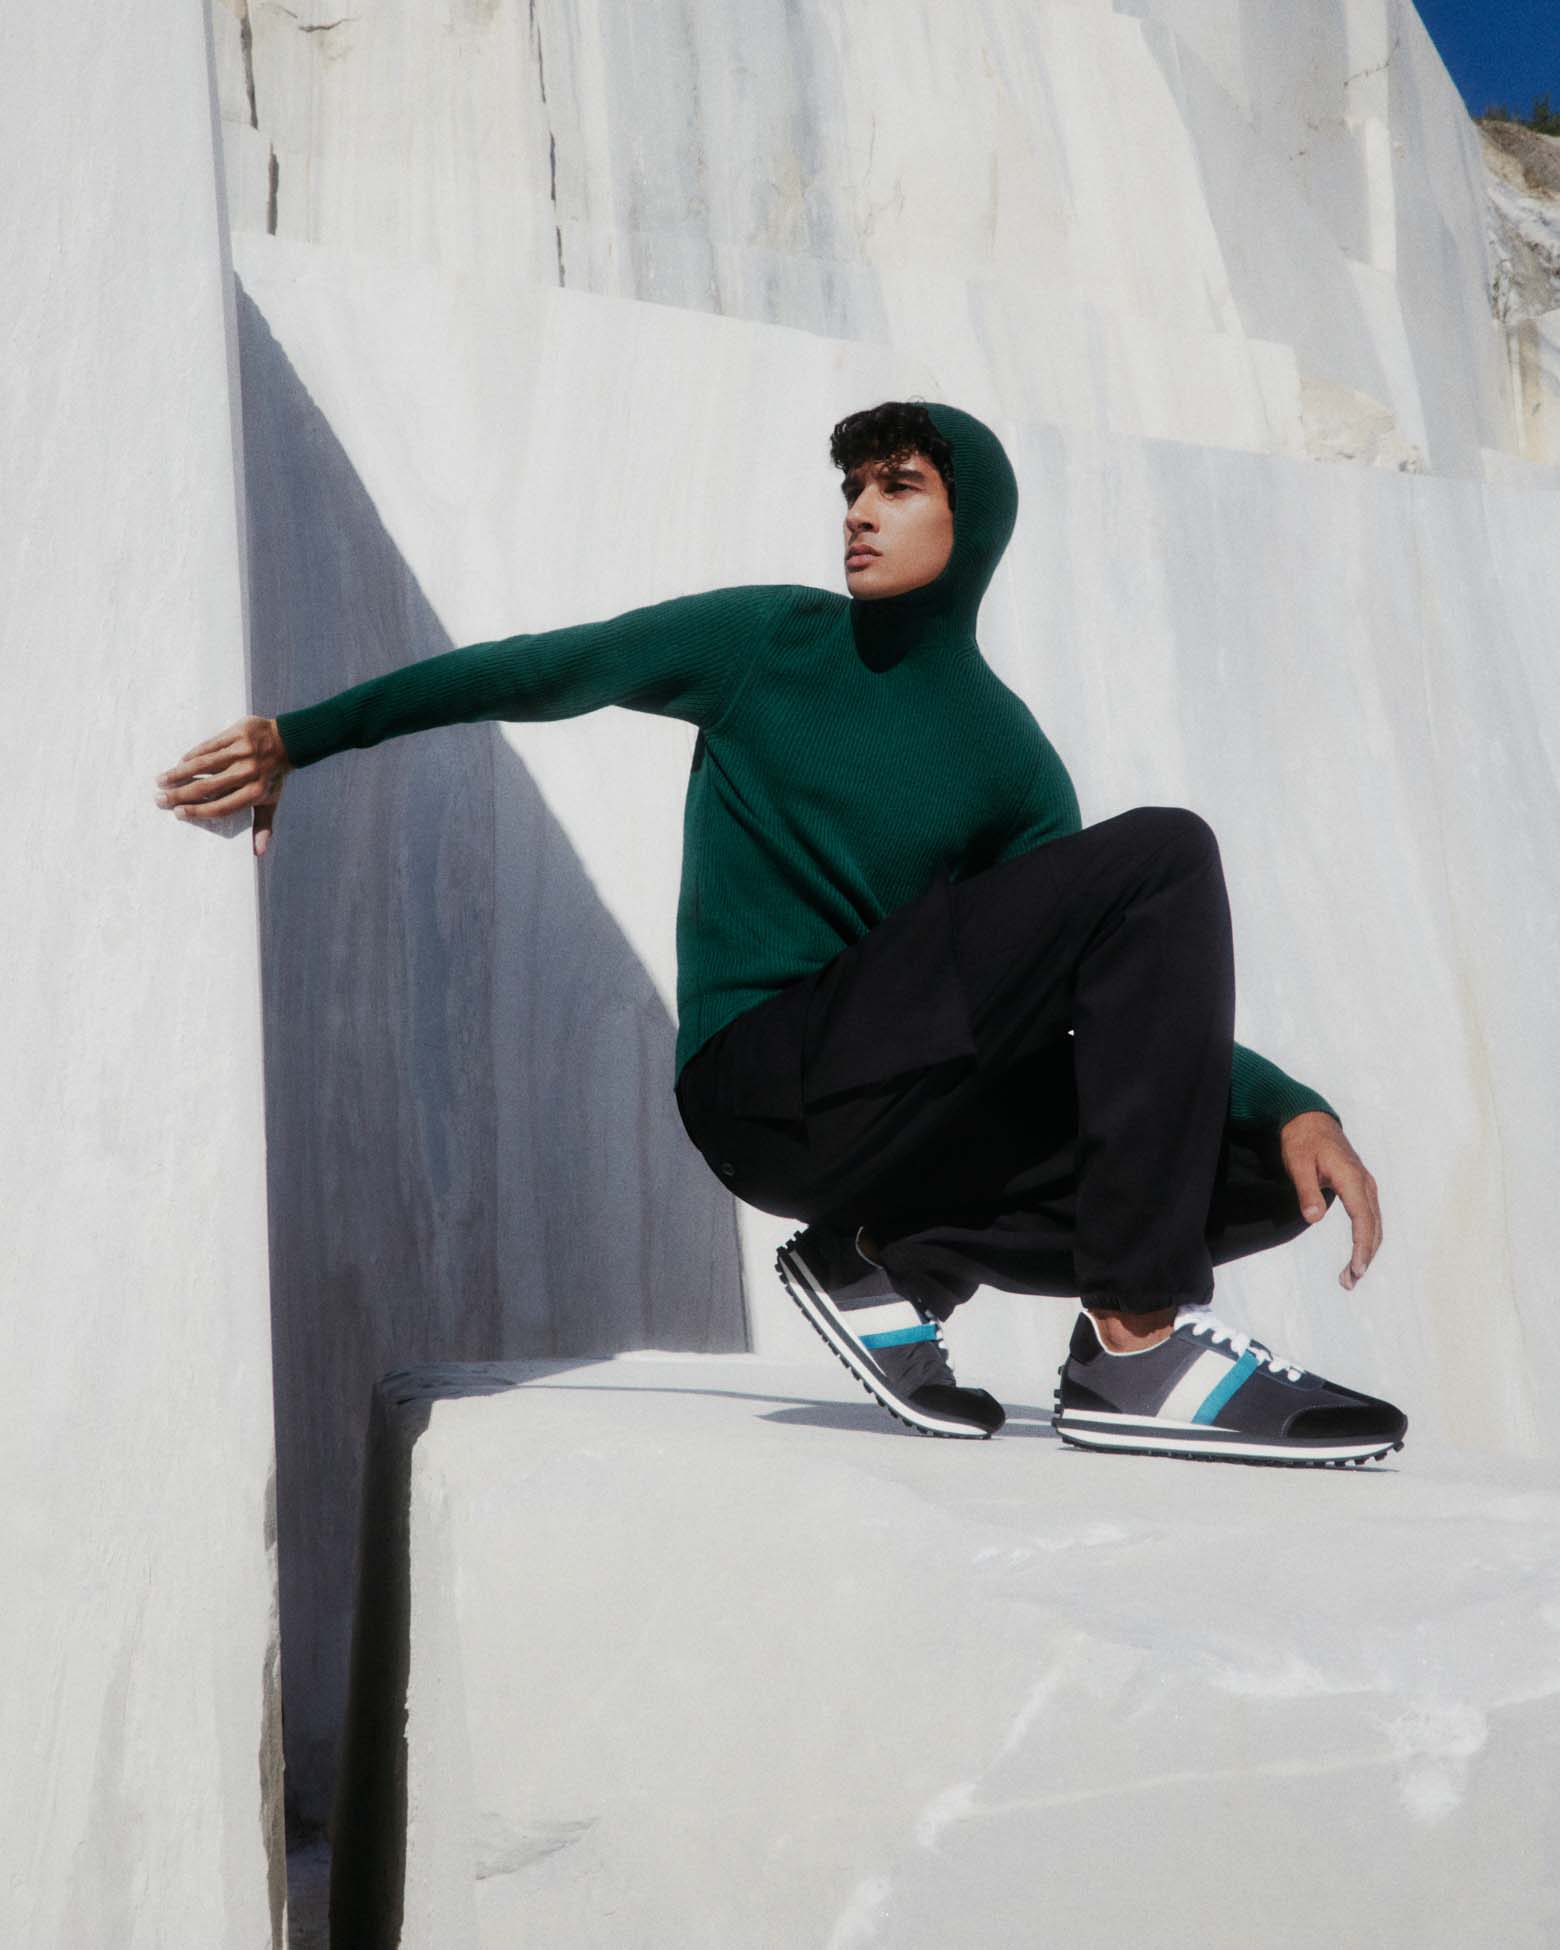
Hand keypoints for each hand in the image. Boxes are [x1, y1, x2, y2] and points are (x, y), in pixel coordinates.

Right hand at [153, 715, 293, 857]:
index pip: (221, 807)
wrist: (288, 741)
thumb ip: (263, 826)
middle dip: (180, 794)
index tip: (178, 813)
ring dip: (179, 773)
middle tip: (160, 799)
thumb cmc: (274, 776)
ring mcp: (242, 752)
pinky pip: (209, 746)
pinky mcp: (237, 734)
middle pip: (207, 787)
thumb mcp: (272, 800)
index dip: (198, 812)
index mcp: (255, 793)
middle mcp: (248, 773)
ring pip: (204, 765)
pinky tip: (180, 762)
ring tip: (161, 780)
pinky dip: (192, 755)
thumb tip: (258, 853)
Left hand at [1279, 1110, 1381, 1289]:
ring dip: (1367, 1251)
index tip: (1357, 1269)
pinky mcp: (1362, 1188)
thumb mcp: (1297, 1163)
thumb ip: (1306, 1190)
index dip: (1362, 1246)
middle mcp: (1365, 1183)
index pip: (1363, 1218)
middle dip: (1365, 1256)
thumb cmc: (1302, 1141)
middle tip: (1348, 1282)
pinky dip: (1366, 1238)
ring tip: (1350, 1276)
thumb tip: (1313, 1218)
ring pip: (1374, 1224)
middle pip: (1373, 1226)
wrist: (1310, 1120)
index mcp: (1351, 1177)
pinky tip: (1357, 1255)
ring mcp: (1366, 1185)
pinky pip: (1370, 1217)